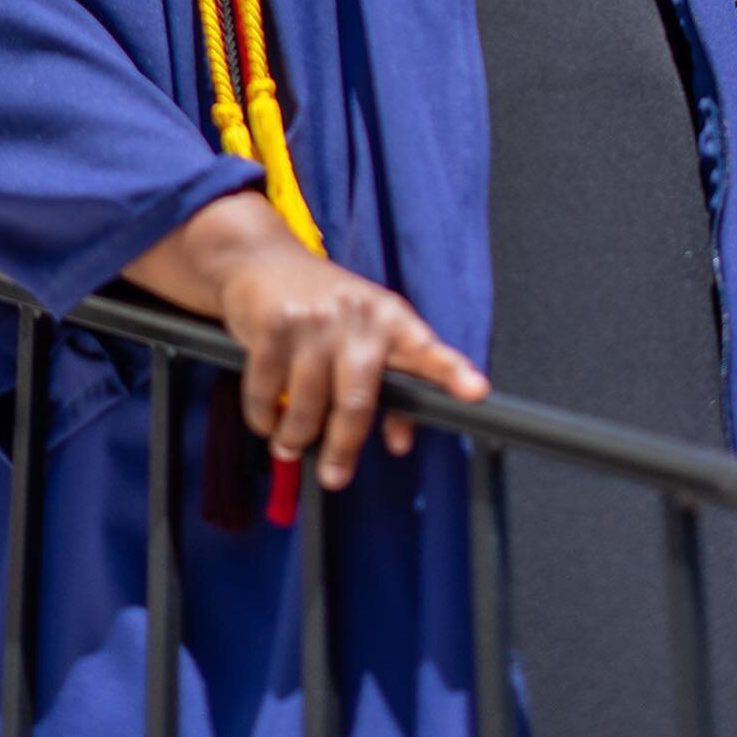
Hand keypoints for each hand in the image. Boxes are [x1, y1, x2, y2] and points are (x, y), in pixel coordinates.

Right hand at [125, 189, 489, 491]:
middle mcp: (356, 317)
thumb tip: (401, 441)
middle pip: (358, 401)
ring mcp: (313, 321)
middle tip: (334, 476)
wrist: (261, 260)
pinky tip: (267, 419)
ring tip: (289, 442)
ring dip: (294, 437)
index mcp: (390, 318)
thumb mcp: (366, 333)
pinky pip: (267, 395)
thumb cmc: (324, 306)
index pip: (426, 350)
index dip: (452, 372)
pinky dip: (263, 418)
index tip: (475, 392)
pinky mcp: (273, 327)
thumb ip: (393, 382)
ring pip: (307, 407)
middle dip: (343, 448)